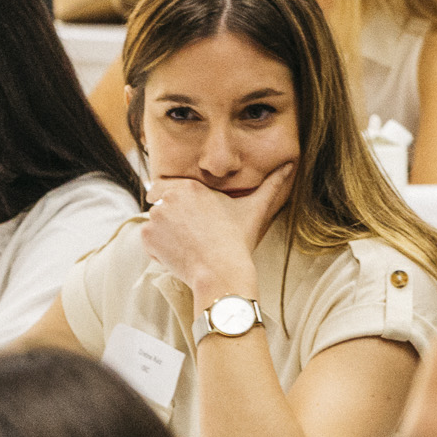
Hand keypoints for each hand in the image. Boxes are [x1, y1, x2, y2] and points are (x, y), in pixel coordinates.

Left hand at [141, 169, 289, 305]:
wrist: (221, 270)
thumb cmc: (238, 240)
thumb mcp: (255, 209)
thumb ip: (271, 185)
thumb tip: (290, 165)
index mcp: (190, 187)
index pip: (166, 184)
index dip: (173, 198)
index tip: (185, 213)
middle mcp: (168, 198)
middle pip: (157, 201)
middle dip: (168, 214)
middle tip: (188, 231)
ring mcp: (154, 217)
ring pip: (153, 221)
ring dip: (164, 231)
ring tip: (188, 243)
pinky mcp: (146, 237)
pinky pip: (148, 239)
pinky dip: (158, 247)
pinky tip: (180, 253)